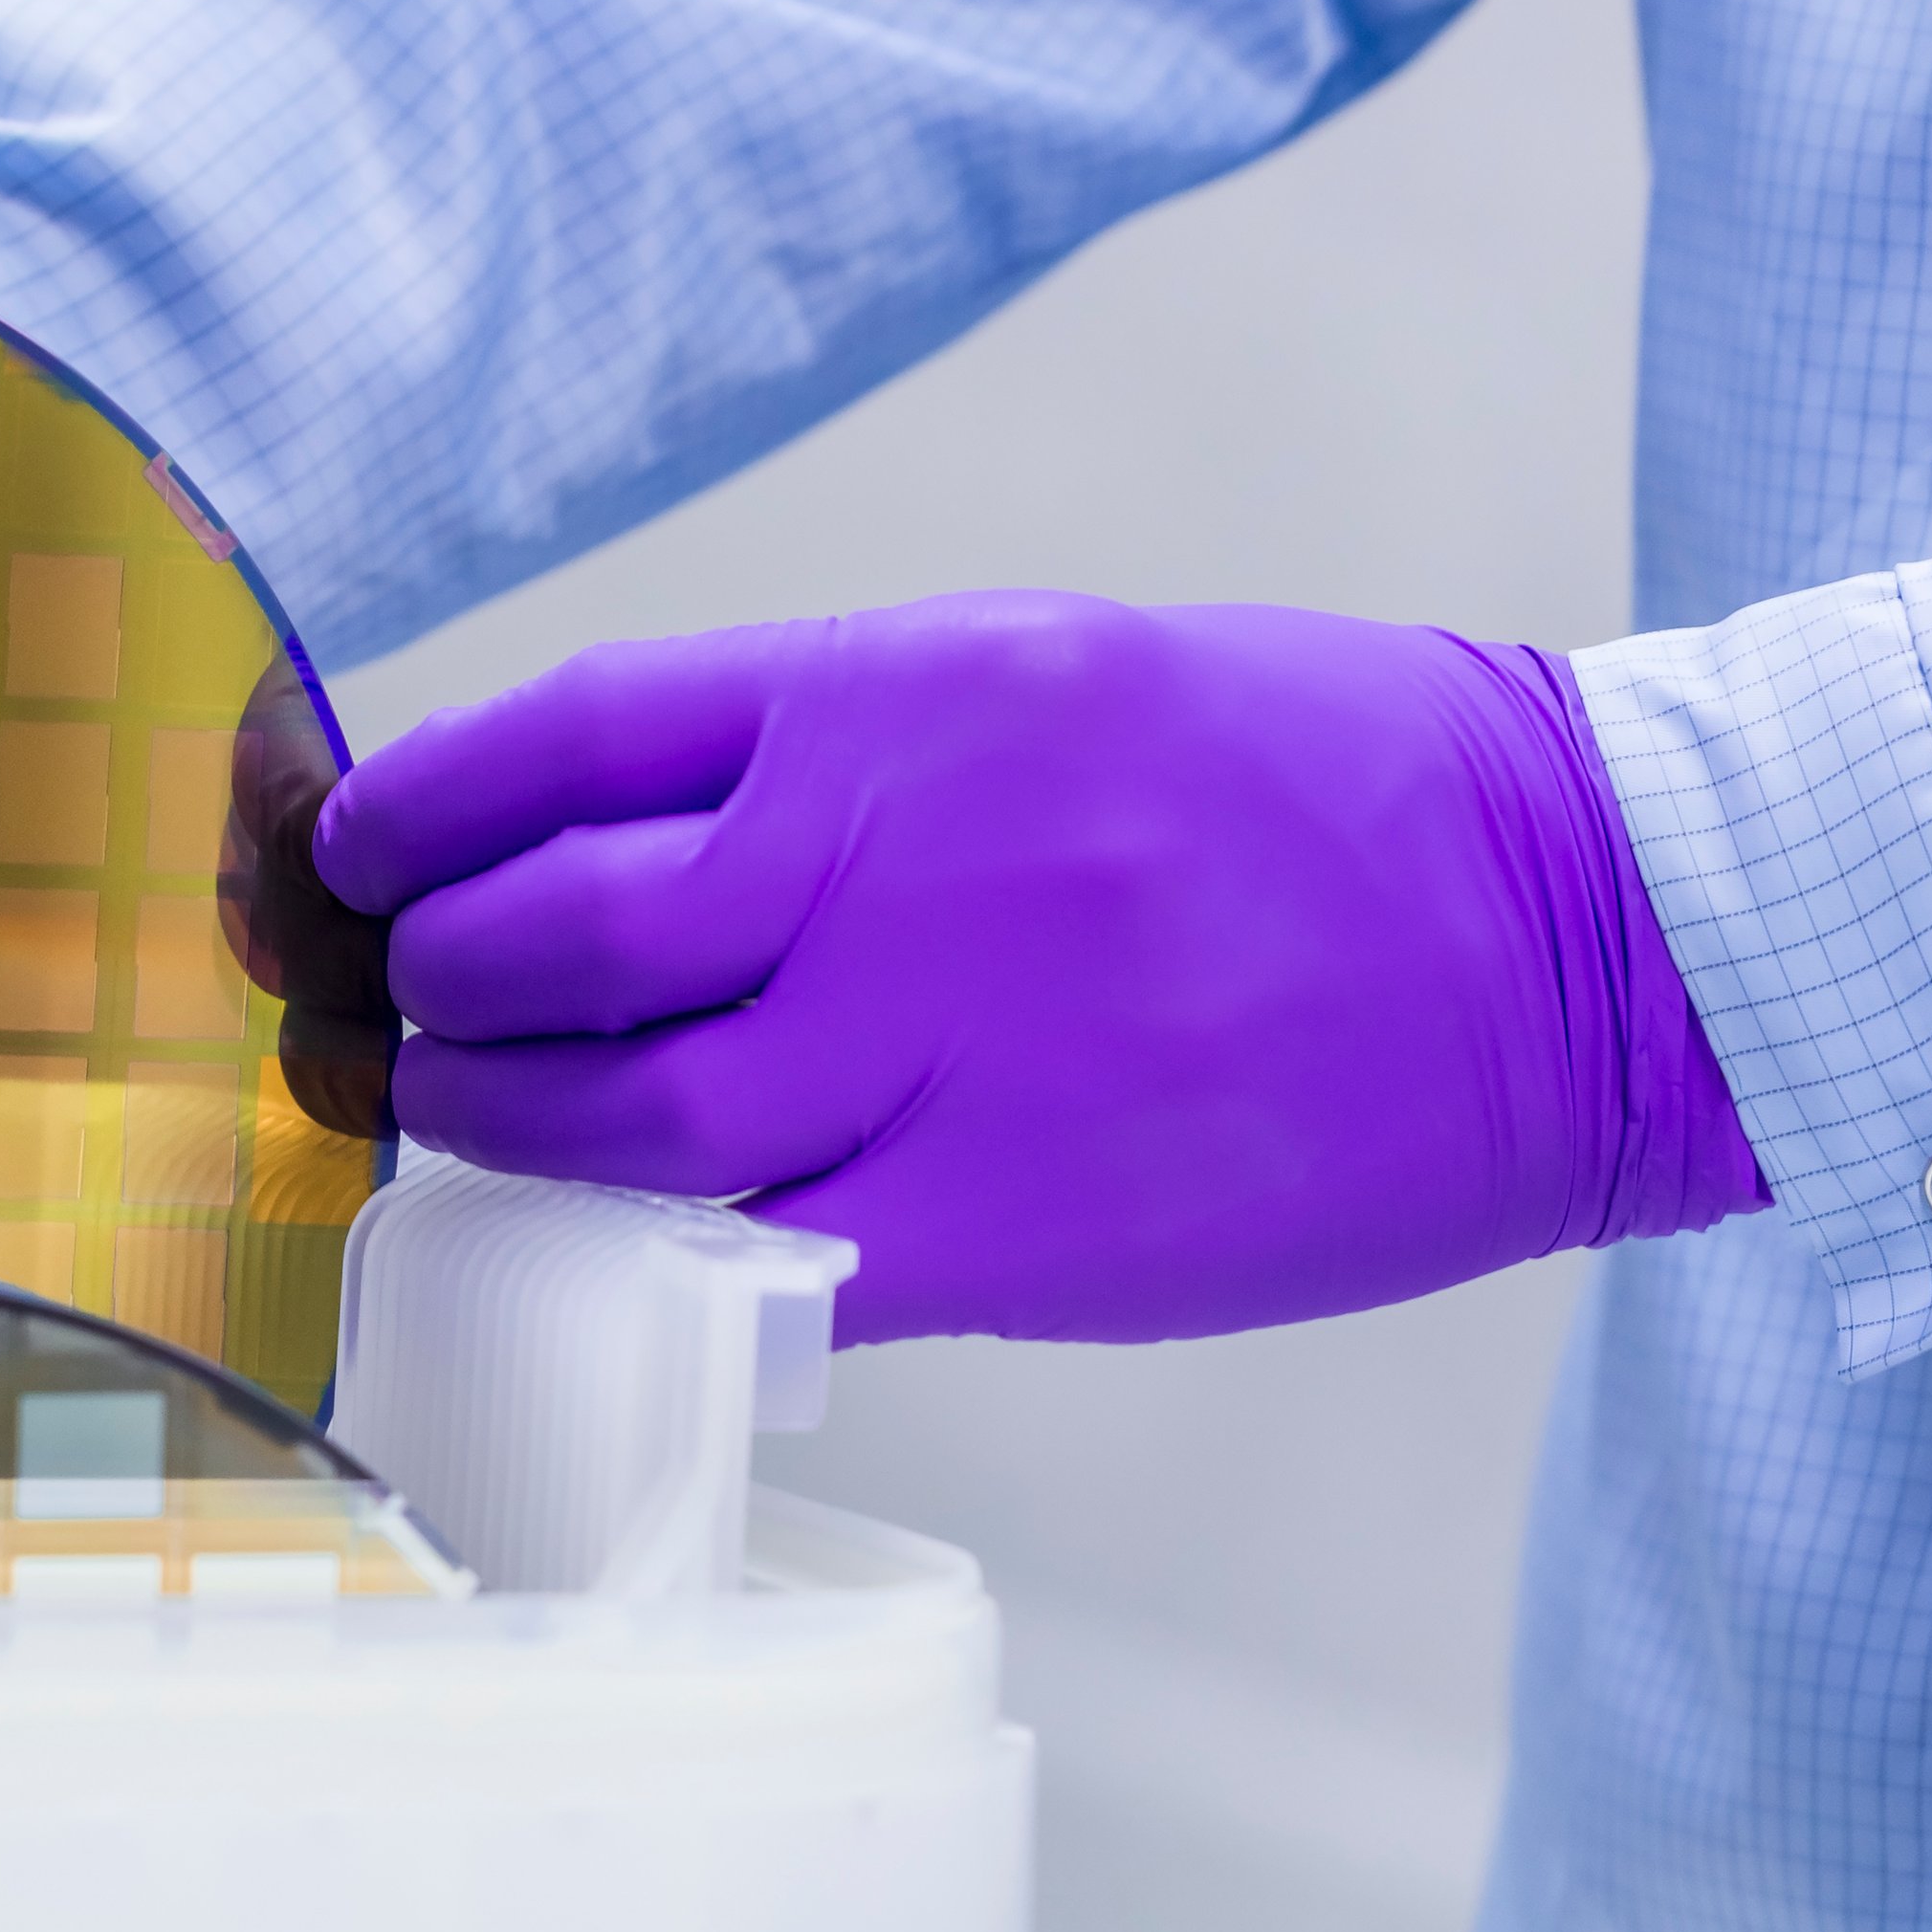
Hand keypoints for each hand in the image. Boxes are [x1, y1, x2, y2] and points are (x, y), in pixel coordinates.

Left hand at [312, 592, 1767, 1344]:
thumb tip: (610, 845)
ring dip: (502, 1129)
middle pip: (553, 942)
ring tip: (465, 1122)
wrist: (1575, 922)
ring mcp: (950, 1048)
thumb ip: (823, 748)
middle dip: (432, 987)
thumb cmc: (1307, 780)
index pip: (565, 737)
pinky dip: (662, 1258)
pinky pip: (762, 1258)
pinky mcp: (1021, 1221)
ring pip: (621, 1121)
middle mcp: (893, 858)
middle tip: (399, 1013)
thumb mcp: (1043, 673)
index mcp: (897, 692)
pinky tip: (624, 1243)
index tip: (356, 854)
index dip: (419, 808)